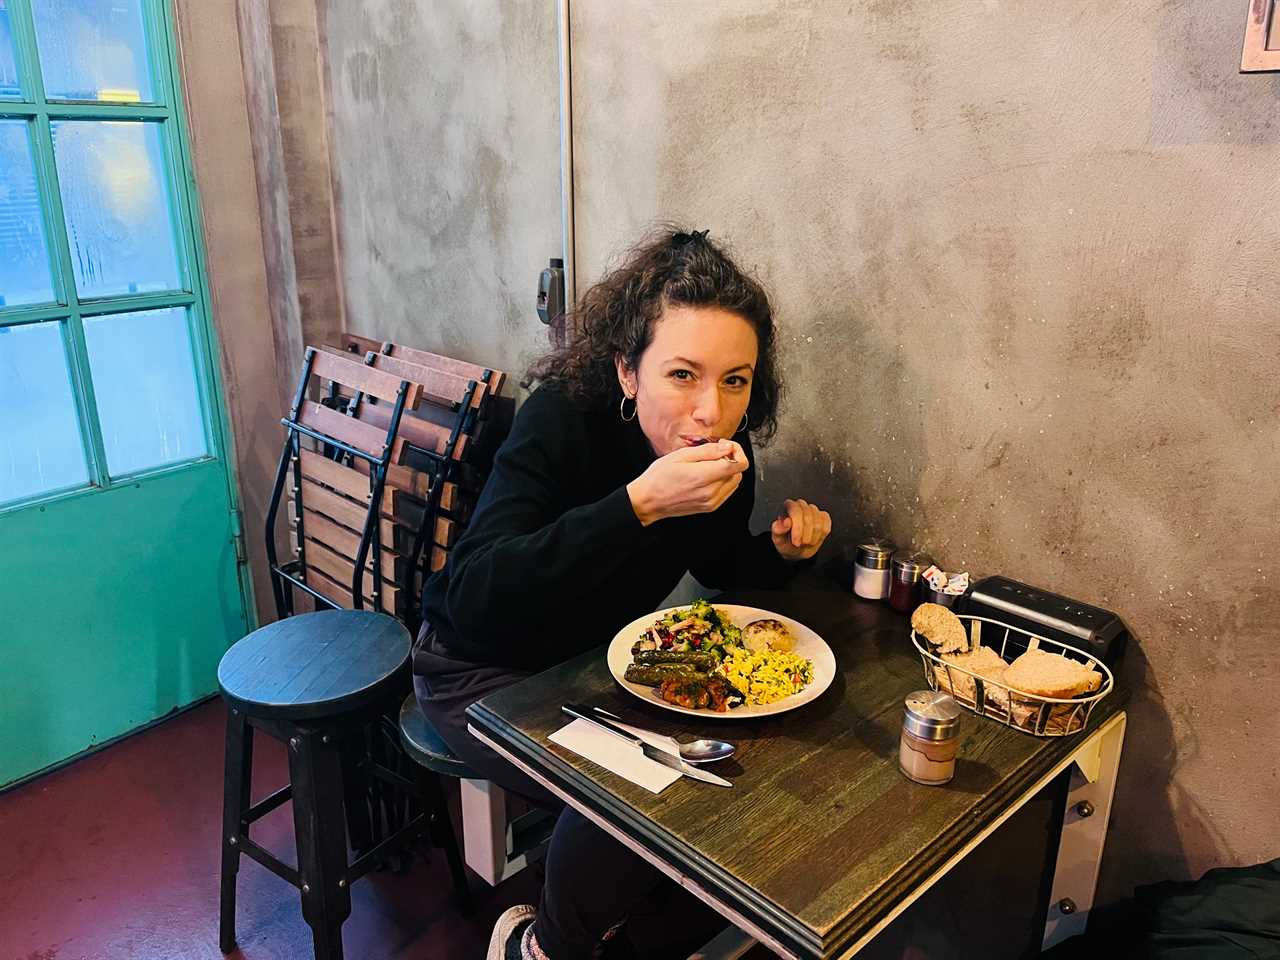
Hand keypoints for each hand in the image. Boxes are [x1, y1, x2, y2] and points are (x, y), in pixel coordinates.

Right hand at [627, 439, 748, 525]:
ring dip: (727, 470)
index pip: (738, 463)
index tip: (725, 446)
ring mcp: (712, 502)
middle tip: (714, 453)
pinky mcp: (710, 507)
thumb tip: (727, 447)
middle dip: (730, 459)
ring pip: (734, 481)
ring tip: (708, 465)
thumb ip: (707, 451)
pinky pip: (727, 491)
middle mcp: (711, 492)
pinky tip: (707, 476)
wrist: (649, 500)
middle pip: (738, 471)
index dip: (736, 450)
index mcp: (703, 477)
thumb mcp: (680, 456)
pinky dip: (722, 481)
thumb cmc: (659, 478)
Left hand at [771, 498, 831, 560]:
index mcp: (788, 506)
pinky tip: (813, 538)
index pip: (796, 510)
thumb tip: (786, 522)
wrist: (796, 549)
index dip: (797, 527)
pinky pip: (826, 526)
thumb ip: (778, 530)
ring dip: (812, 538)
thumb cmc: (786, 542)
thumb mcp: (778, 539)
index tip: (795, 541)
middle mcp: (801, 505)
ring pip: (818, 523)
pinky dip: (820, 536)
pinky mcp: (824, 517)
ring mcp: (814, 510)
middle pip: (808, 517)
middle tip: (799, 544)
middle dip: (804, 535)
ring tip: (805, 542)